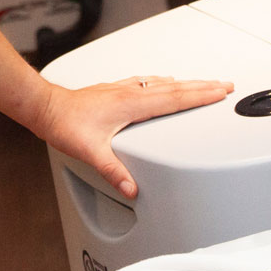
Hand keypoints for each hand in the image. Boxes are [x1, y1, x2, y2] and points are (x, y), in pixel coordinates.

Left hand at [33, 77, 232, 198]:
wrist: (46, 107)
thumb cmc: (65, 125)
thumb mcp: (90, 152)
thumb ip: (113, 172)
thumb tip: (131, 189)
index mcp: (132, 105)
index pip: (175, 99)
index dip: (200, 96)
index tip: (220, 92)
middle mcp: (131, 93)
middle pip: (176, 88)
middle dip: (202, 86)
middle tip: (224, 84)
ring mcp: (124, 89)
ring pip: (163, 83)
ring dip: (187, 83)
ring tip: (204, 83)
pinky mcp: (116, 90)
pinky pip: (148, 82)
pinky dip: (163, 82)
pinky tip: (164, 81)